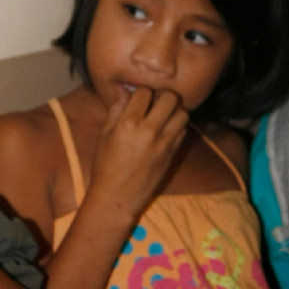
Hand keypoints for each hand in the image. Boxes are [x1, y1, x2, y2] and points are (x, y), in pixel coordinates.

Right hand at [87, 87, 188, 221]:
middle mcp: (149, 130)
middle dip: (162, 96)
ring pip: (182, 113)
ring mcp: (164, 143)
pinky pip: (183, 130)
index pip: (145, 92)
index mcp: (128, 123)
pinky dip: (177, 126)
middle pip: (170, 97)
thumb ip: (116, 110)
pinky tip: (166, 131)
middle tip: (155, 103)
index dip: (141, 93)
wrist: (117, 197)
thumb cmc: (105, 167)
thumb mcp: (104, 135)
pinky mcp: (173, 153)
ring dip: (174, 111)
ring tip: (163, 116)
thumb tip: (124, 90)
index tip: (138, 100)